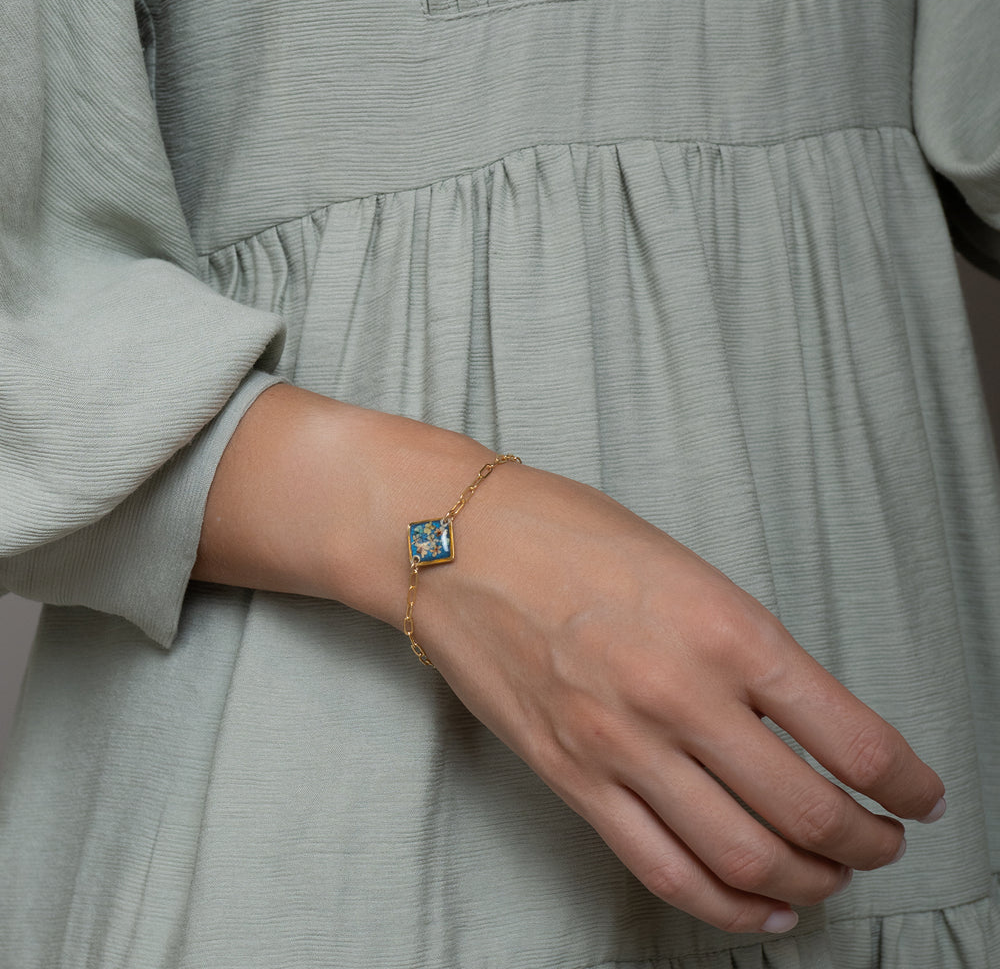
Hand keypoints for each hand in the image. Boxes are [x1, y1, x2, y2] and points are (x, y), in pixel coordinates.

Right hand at [194, 386, 944, 933]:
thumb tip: (805, 721)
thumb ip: (745, 646)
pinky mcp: (573, 779)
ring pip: (747, 857)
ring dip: (811, 879)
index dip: (907, 783)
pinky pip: (665, 870)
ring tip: (832, 875)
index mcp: (725, 627)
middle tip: (883, 840)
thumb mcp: (684, 567)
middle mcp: (682, 696)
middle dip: (869, 841)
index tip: (921, 795)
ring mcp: (622, 747)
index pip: (852, 737)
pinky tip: (762, 908)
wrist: (454, 542)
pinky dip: (729, 908)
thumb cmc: (567, 532)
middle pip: (810, 812)